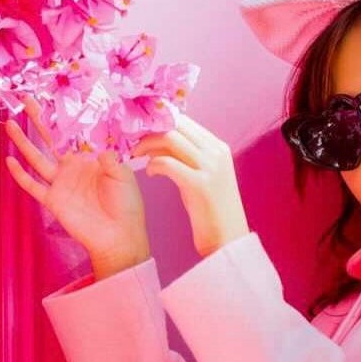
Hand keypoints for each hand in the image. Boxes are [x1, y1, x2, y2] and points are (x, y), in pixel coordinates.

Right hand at [3, 97, 149, 268]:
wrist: (118, 236)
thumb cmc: (126, 205)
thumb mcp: (123, 176)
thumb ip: (111, 159)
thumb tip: (100, 148)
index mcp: (91, 157)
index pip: (74, 132)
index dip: (64, 116)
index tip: (54, 96)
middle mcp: (73, 166)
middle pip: (52, 139)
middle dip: (40, 120)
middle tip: (27, 100)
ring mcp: (61, 183)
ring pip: (37, 158)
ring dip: (24, 142)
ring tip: (10, 124)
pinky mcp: (53, 200)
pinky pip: (33, 185)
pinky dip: (21, 175)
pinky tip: (9, 161)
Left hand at [130, 110, 250, 258]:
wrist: (228, 240)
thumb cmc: (211, 211)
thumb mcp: (201, 177)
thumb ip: (186, 157)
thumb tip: (157, 142)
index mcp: (218, 147)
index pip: (184, 120)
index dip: (159, 121)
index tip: (140, 130)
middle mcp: (216, 152)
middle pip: (176, 124)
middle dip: (149, 129)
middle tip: (132, 140)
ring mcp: (210, 167)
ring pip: (169, 139)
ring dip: (147, 144)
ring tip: (136, 154)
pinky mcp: (200, 184)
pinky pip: (167, 163)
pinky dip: (153, 165)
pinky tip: (149, 173)